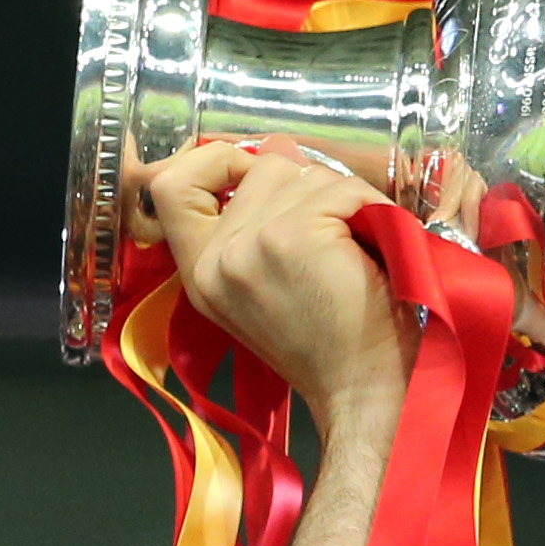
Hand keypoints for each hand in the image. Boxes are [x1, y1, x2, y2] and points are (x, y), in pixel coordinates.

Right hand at [130, 141, 412, 420]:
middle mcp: (215, 259)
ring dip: (345, 200)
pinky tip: (374, 250)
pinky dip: (370, 208)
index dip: (215, 162)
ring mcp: (250, 246)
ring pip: (305, 172)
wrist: (367, 396)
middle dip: (311, 188)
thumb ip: (257, 220)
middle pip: (264, 166)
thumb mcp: (270, 283)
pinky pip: (341, 188)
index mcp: (201, 272)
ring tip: (357, 252)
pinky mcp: (292, 238)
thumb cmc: (335, 346)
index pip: (170, 186)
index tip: (254, 174)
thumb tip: (277, 149)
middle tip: (337, 241)